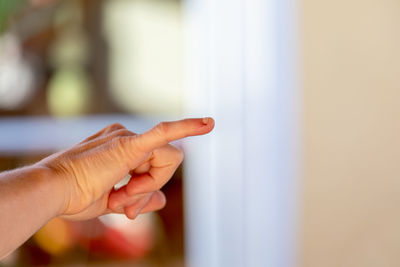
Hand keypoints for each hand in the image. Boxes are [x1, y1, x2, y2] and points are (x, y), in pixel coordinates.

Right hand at [36, 118, 213, 220]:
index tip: (125, 207)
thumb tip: (162, 201)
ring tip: (118, 195)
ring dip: (147, 186)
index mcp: (121, 146)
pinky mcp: (128, 144)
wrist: (51, 192)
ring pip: (166, 161)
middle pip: (165, 164)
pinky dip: (188, 127)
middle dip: (150, 188)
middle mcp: (125, 136)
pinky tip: (209, 123)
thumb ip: (139, 199)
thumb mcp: (113, 201)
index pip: (153, 166)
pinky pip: (165, 132)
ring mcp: (127, 137)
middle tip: (122, 202)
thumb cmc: (73, 196)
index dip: (146, 190)